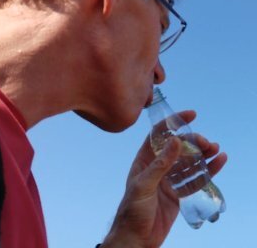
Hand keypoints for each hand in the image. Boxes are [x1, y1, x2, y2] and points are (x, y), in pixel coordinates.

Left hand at [101, 110, 226, 247]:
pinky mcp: (178, 194)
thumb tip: (175, 141)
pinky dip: (206, 171)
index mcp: (144, 159)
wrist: (136, 237)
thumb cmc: (132, 209)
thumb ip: (159, 164)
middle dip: (193, 142)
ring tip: (216, 149)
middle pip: (178, 148)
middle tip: (207, 142)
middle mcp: (157, 166)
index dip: (174, 123)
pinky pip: (194, 179)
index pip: (159, 134)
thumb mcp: (143, 184)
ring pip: (188, 162)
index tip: (191, 114)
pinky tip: (217, 163)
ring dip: (202, 155)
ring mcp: (168, 180)